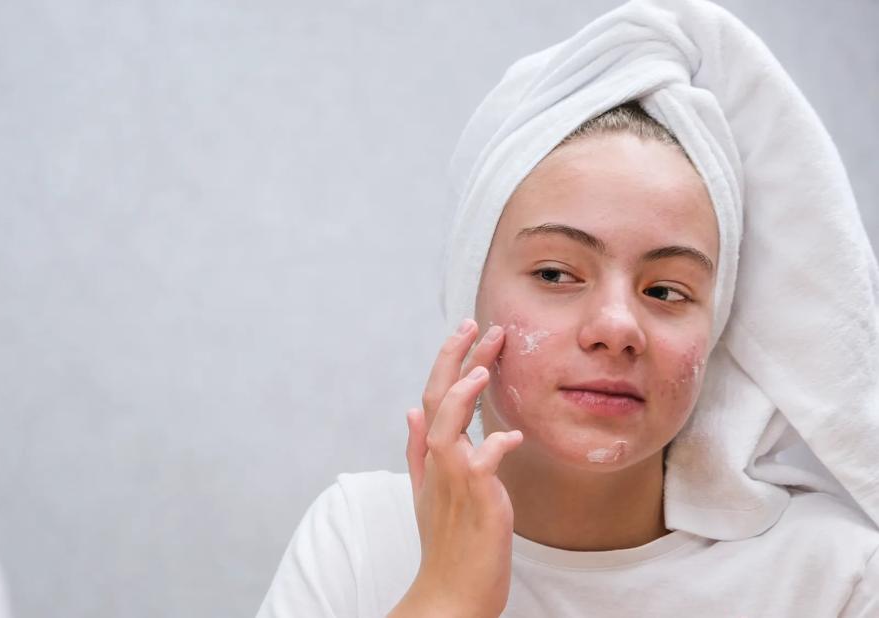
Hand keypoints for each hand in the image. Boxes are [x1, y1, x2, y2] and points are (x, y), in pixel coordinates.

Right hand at [389, 319, 523, 617]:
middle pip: (436, 400)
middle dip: (455, 358)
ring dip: (462, 395)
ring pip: (446, 427)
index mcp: (430, 457)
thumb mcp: (426, 493)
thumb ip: (418, 450)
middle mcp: (437, 464)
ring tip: (484, 366)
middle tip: (478, 326)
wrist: (448, 594)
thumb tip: (411, 410)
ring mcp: (453, 482)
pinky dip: (495, 446)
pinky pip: (482, 465)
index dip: (447, 361)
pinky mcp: (476, 501)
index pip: (432, 396)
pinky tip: (513, 435)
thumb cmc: (446, 546)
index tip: (466, 331)